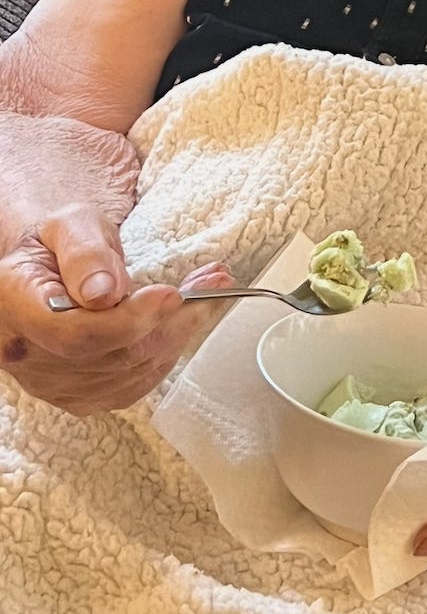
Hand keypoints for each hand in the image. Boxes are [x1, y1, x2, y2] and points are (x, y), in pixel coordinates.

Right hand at [0, 111, 234, 412]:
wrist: (50, 270)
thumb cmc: (61, 243)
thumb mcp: (70, 225)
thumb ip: (86, 253)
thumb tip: (105, 292)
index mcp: (15, 305)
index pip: (72, 334)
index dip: (128, 321)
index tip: (171, 294)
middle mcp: (27, 354)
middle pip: (110, 356)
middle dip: (171, 320)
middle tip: (213, 282)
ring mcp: (52, 382)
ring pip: (129, 372)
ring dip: (180, 332)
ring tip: (208, 291)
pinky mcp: (80, 394)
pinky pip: (134, 384)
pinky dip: (169, 352)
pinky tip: (184, 321)